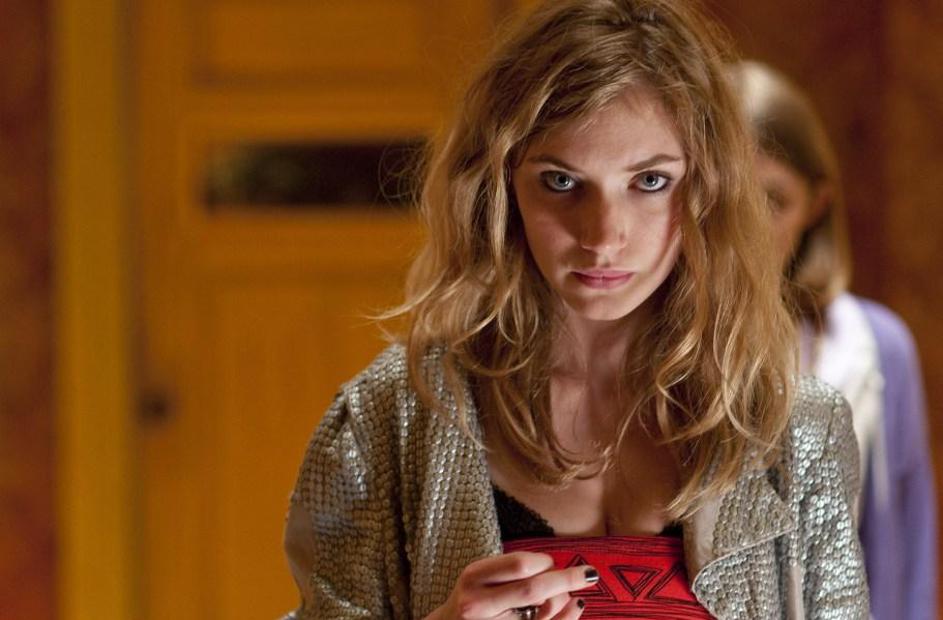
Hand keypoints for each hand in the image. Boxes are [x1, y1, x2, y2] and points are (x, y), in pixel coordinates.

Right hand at [425, 551, 596, 618]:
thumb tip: (559, 566)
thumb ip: (513, 570)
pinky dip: (566, 619)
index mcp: (473, 577)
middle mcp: (478, 604)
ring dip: (564, 600)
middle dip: (567, 579)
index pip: (520, 564)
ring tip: (571, 595)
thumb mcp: (482, 576)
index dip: (544, 562)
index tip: (552, 562)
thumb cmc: (474, 598)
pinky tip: (575, 608)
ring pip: (542, 613)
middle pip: (533, 589)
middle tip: (590, 573)